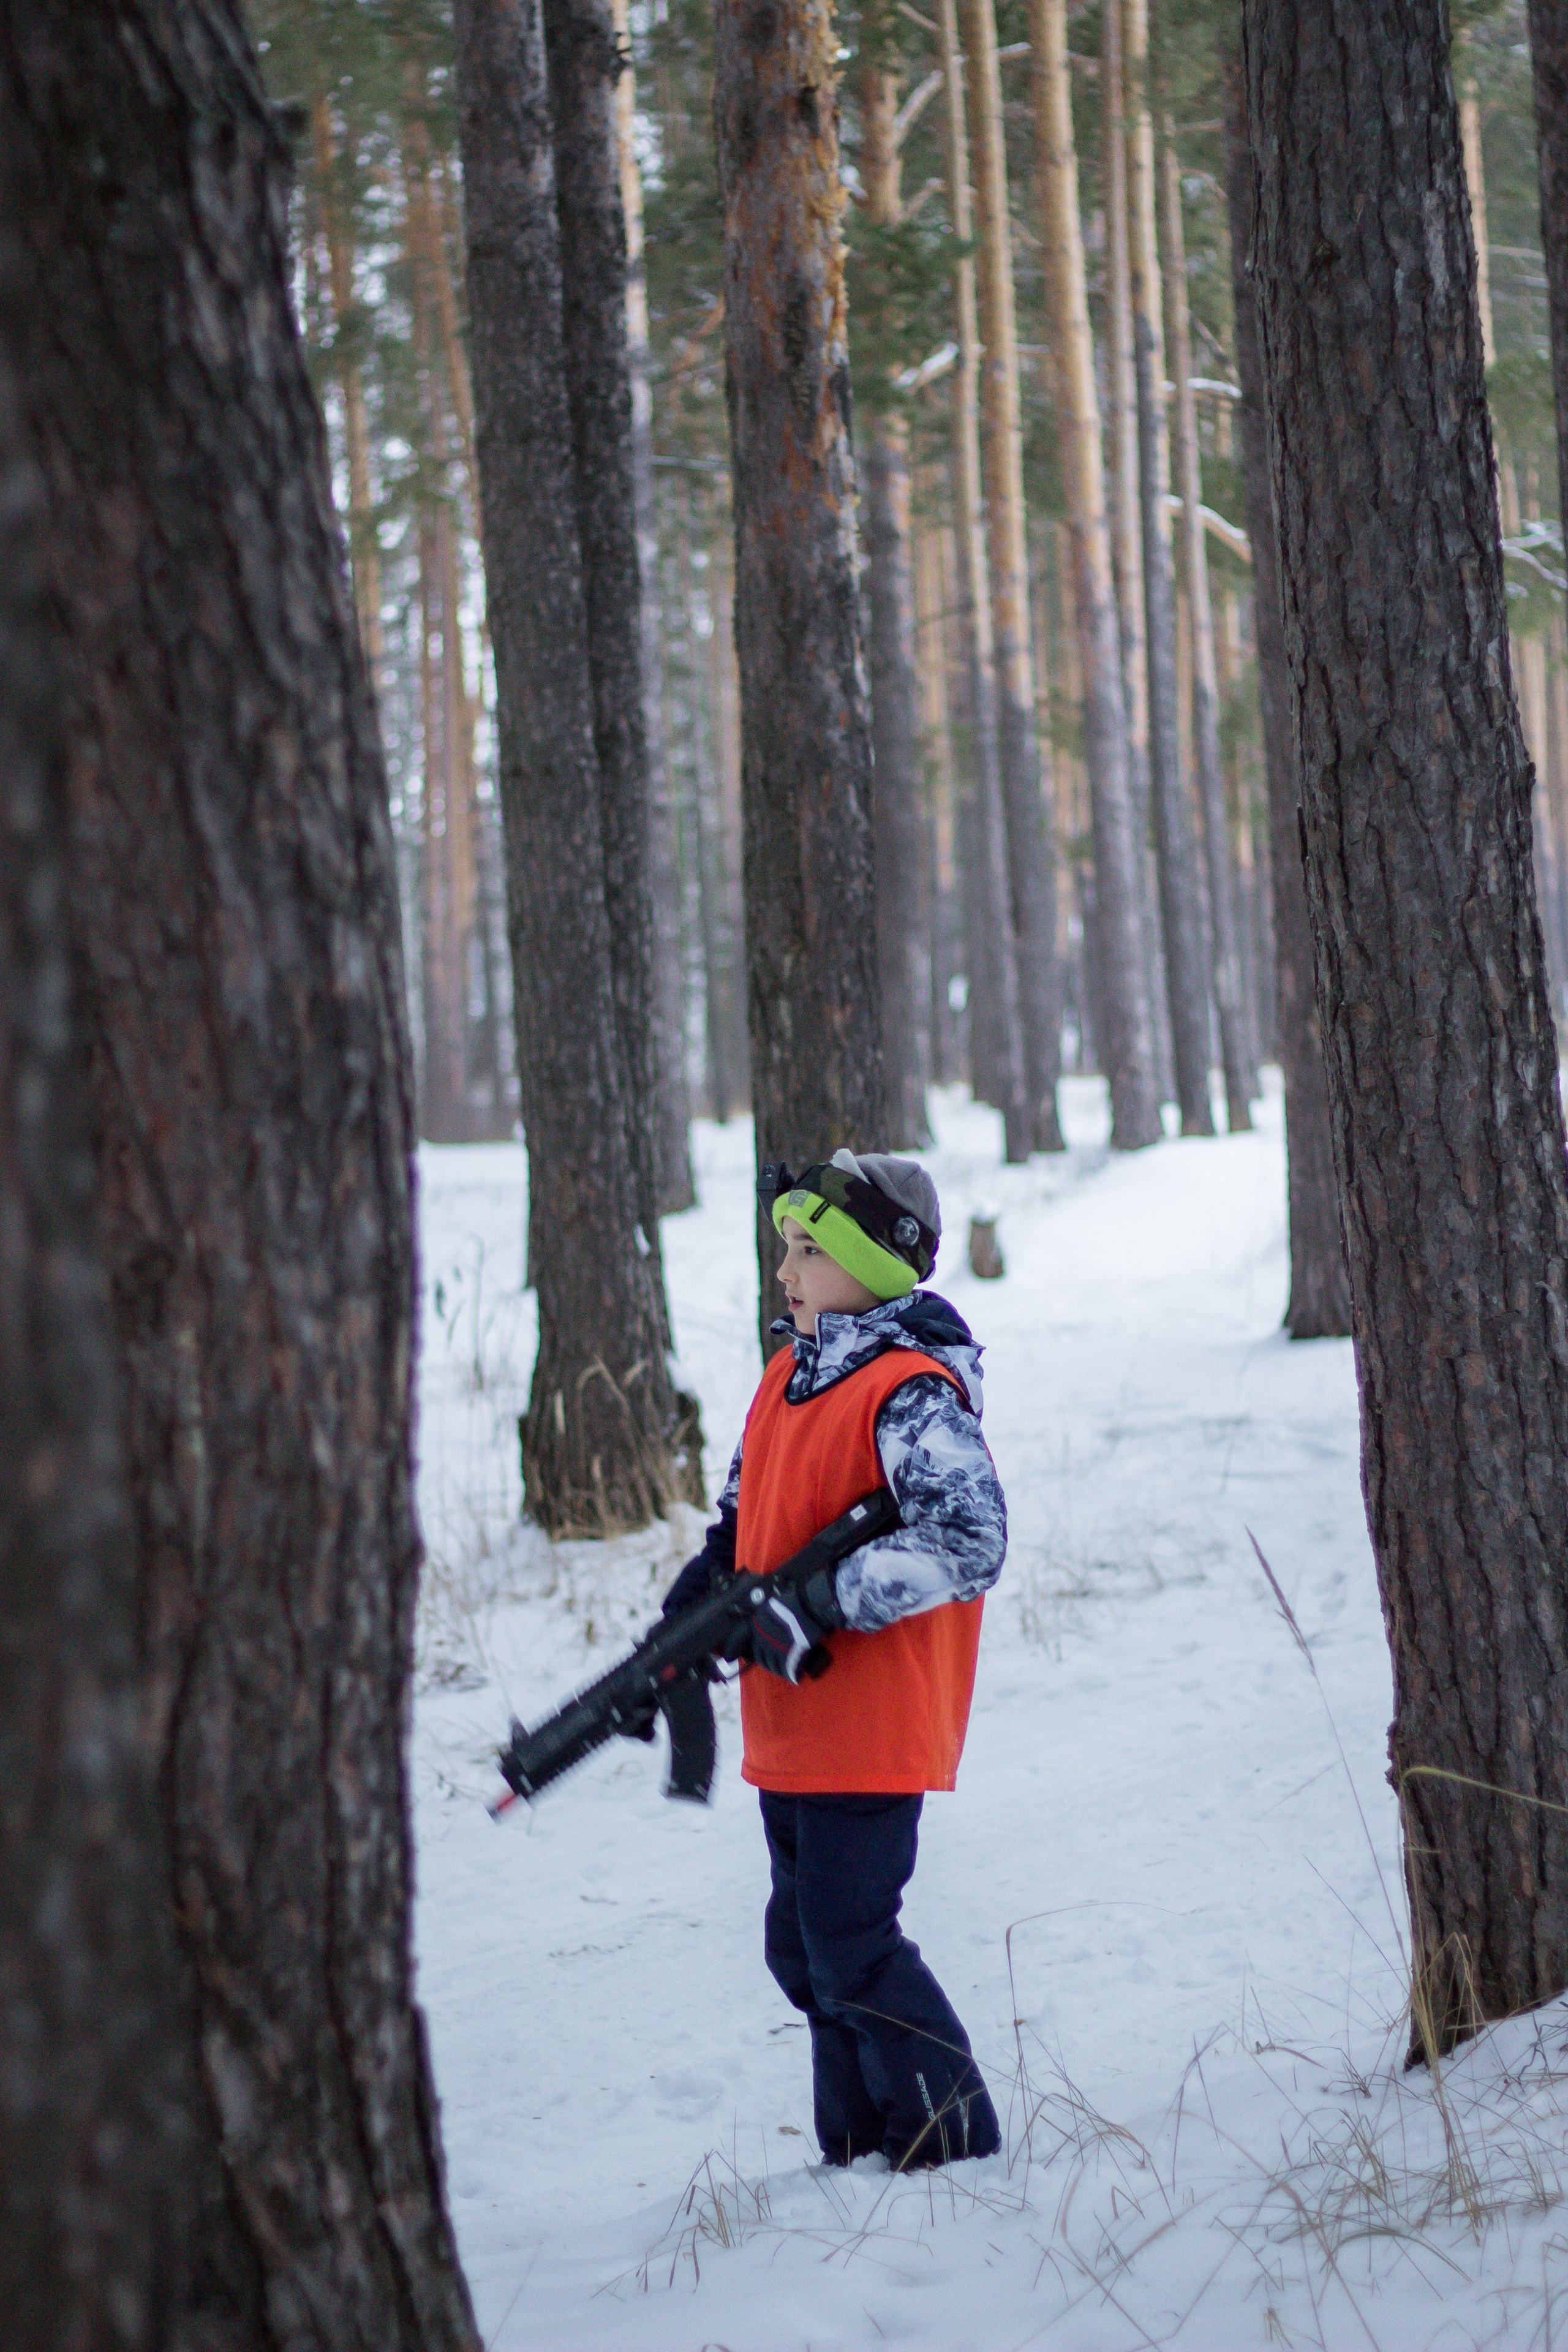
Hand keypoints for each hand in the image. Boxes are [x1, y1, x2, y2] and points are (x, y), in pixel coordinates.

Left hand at [737, 1567, 842, 1682]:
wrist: (809, 1606)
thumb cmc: (794, 1603)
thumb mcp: (771, 1607)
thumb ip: (764, 1620)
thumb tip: (764, 1629)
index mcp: (756, 1625)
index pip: (738, 1640)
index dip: (732, 1649)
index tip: (728, 1659)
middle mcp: (762, 1639)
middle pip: (761, 1658)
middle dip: (768, 1662)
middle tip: (777, 1663)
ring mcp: (774, 1650)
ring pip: (773, 1666)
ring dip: (779, 1669)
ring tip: (787, 1668)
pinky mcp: (788, 1658)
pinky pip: (787, 1671)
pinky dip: (791, 1674)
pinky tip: (796, 1675)